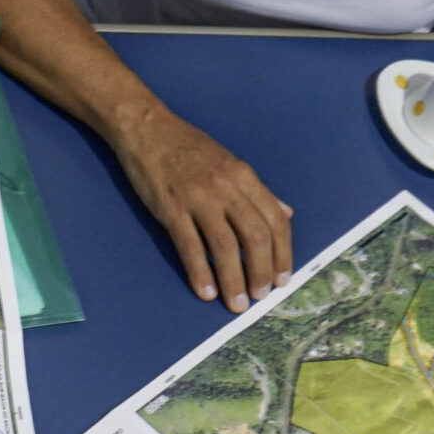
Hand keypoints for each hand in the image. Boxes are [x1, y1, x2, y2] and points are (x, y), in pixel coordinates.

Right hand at [110, 107, 291, 311]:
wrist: (147, 129)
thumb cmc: (189, 147)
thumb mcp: (232, 162)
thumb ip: (259, 192)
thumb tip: (285, 215)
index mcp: (244, 177)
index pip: (274, 220)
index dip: (282, 253)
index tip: (282, 279)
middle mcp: (226, 188)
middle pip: (254, 236)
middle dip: (261, 271)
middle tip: (261, 296)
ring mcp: (198, 198)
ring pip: (224, 246)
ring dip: (234, 279)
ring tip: (237, 303)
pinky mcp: (171, 208)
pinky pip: (190, 246)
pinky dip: (200, 272)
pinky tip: (205, 292)